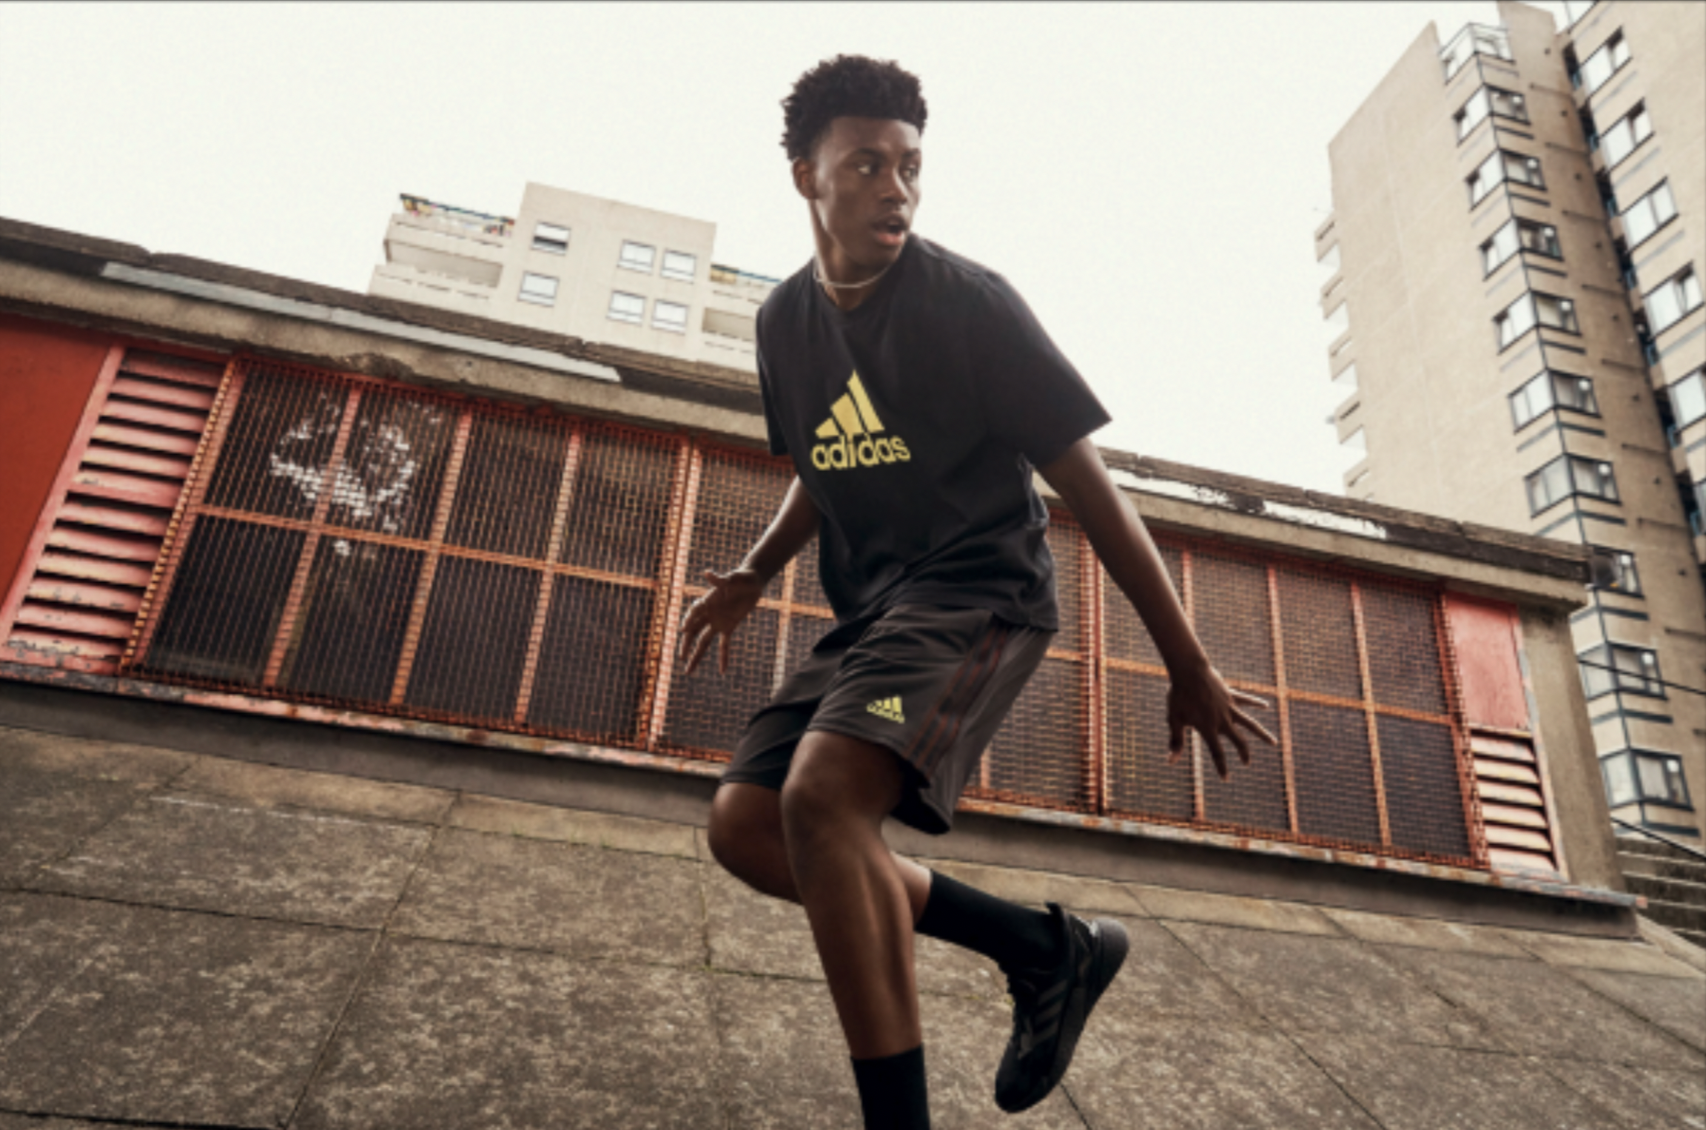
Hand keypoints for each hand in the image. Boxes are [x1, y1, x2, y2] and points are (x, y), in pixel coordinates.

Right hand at [678, 567, 765, 674]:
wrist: (753, 580)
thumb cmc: (742, 576)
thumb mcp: (734, 577)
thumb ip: (721, 579)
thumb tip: (707, 573)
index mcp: (708, 600)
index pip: (695, 611)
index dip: (689, 619)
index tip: (683, 629)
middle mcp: (709, 613)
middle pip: (694, 631)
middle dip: (687, 644)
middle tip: (681, 657)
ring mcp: (718, 621)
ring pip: (703, 641)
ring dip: (697, 655)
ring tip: (688, 671)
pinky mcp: (729, 626)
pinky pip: (724, 644)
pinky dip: (723, 657)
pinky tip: (722, 671)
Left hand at [1166, 663, 1278, 780]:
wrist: (1189, 672)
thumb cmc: (1179, 696)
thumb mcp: (1174, 720)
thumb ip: (1176, 741)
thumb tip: (1171, 762)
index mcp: (1208, 728)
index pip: (1217, 753)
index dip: (1221, 767)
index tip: (1226, 779)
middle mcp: (1223, 720)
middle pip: (1238, 741)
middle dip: (1244, 753)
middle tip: (1247, 763)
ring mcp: (1230, 707)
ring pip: (1250, 724)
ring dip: (1262, 734)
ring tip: (1273, 743)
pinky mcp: (1231, 695)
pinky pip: (1247, 700)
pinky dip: (1256, 703)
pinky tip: (1265, 706)